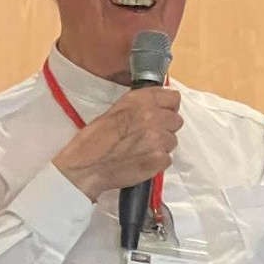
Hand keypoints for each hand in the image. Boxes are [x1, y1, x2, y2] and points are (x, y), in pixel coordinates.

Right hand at [53, 87, 182, 201]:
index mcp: (140, 101)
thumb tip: (157, 103)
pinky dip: (157, 161)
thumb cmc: (95, 139)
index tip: (162, 112)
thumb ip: (140, 104)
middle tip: (148, 134)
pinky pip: (168, 158)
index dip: (168, 107)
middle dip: (165, 127)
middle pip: (176, 120)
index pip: (173, 97)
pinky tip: (142, 160)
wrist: (87, 166)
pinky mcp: (159, 159)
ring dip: (161, 145)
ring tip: (141, 148)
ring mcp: (158, 138)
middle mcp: (152, 116)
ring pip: (172, 140)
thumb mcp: (115, 110)